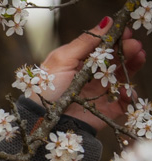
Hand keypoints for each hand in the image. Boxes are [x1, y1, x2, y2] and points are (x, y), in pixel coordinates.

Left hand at [41, 16, 145, 130]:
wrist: (42, 120)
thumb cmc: (46, 89)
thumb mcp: (62, 60)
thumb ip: (85, 42)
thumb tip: (106, 21)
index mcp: (80, 62)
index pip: (102, 47)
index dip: (114, 38)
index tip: (124, 32)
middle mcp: (91, 75)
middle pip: (115, 59)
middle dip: (126, 49)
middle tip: (133, 45)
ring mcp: (99, 91)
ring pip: (123, 75)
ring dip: (132, 65)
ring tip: (137, 56)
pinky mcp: (106, 108)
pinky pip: (123, 99)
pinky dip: (128, 93)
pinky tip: (124, 89)